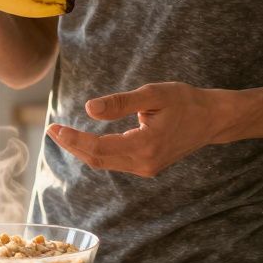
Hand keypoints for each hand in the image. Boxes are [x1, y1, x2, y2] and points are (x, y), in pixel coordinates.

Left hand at [46, 82, 241, 176]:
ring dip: (82, 149)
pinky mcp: (147, 166)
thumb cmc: (185, 101)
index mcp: (145, 146)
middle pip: (97, 159)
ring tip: (62, 133)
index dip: (74, 139)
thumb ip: (120, 103)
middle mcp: (143, 163)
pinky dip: (96, 151)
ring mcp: (146, 168)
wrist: (212, 119)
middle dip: (72, 145)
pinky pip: (114, 161)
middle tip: (51, 129)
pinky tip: (85, 140)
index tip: (54, 128)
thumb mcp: (153, 95)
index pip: (99, 148)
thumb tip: (89, 109)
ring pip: (104, 162)